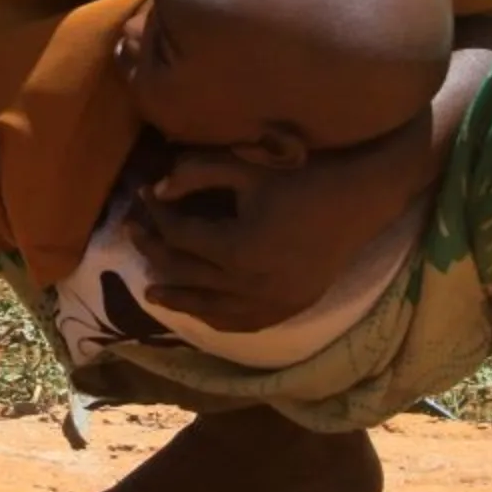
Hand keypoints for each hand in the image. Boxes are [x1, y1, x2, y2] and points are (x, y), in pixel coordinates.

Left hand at [129, 150, 358, 333]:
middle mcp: (250, 284)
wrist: (358, 202)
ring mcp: (270, 302)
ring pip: (209, 308)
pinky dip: (215, 318)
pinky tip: (198, 312)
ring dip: (177, 298)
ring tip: (150, 291)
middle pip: (186, 273)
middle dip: (154, 252)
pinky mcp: (288, 309)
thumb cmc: (301, 179)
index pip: (179, 236)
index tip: (143, 197)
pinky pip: (242, 322)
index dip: (156, 214)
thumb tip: (157, 189)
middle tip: (133, 235)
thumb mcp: (246, 169)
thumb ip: (198, 174)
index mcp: (237, 248)